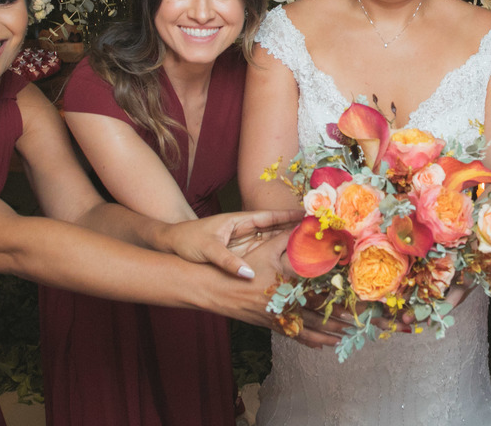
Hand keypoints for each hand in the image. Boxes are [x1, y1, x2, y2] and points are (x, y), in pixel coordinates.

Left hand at [153, 209, 300, 278]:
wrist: (172, 245)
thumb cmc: (188, 240)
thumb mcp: (208, 250)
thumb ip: (228, 261)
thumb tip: (248, 275)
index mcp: (239, 220)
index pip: (269, 216)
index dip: (288, 215)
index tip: (308, 214)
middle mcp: (245, 230)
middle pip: (275, 229)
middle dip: (295, 230)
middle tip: (318, 233)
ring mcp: (245, 243)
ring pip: (272, 243)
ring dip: (289, 245)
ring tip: (311, 250)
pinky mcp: (241, 256)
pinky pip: (263, 256)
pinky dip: (277, 259)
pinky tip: (290, 267)